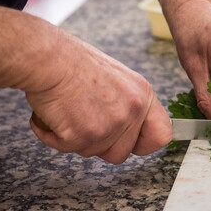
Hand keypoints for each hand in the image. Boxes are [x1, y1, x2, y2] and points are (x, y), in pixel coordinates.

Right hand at [26, 30, 171, 163]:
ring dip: (76, 139)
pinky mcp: (85, 135)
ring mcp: (110, 125)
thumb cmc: (75, 62)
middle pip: (121, 153)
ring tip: (68, 111)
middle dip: (100, 144)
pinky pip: (68, 149)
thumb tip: (127, 128)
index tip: (133, 144)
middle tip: (84, 120)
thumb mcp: (118, 79)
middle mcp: (132, 111)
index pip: (161, 135)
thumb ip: (128, 106)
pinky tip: (53, 114)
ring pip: (93, 153)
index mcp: (142, 96)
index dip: (144, 144)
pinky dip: (54, 136)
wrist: (48, 58)